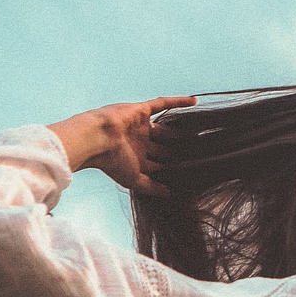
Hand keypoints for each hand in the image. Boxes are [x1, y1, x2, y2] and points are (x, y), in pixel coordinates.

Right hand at [48, 96, 195, 196]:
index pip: (158, 164)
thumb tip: (169, 195)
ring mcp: (140, 126)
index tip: (190, 171)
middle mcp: (138, 142)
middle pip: (163, 147)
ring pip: (165, 128)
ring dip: (180, 130)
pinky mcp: (141, 110)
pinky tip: (195, 101)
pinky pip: (163, 103)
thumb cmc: (112, 162)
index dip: (172, 168)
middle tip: (199, 151)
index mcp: (136, 159)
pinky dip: (178, 101)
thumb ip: (151, 187)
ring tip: (199, 131)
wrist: (97, 139)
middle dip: (177, 151)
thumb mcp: (134, 179)